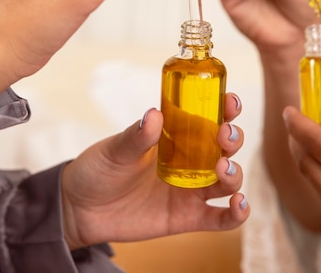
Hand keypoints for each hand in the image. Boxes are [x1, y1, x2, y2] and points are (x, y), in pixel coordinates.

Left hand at [61, 92, 248, 248]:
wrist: (81, 209)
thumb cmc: (98, 170)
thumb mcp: (114, 150)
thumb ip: (136, 136)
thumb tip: (155, 115)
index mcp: (175, 136)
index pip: (208, 118)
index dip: (225, 109)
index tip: (230, 101)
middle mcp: (189, 161)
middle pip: (225, 147)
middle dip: (233, 138)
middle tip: (224, 135)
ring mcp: (191, 190)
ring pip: (228, 180)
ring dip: (235, 173)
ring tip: (221, 169)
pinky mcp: (188, 217)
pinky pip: (221, 219)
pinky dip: (237, 213)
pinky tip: (239, 204)